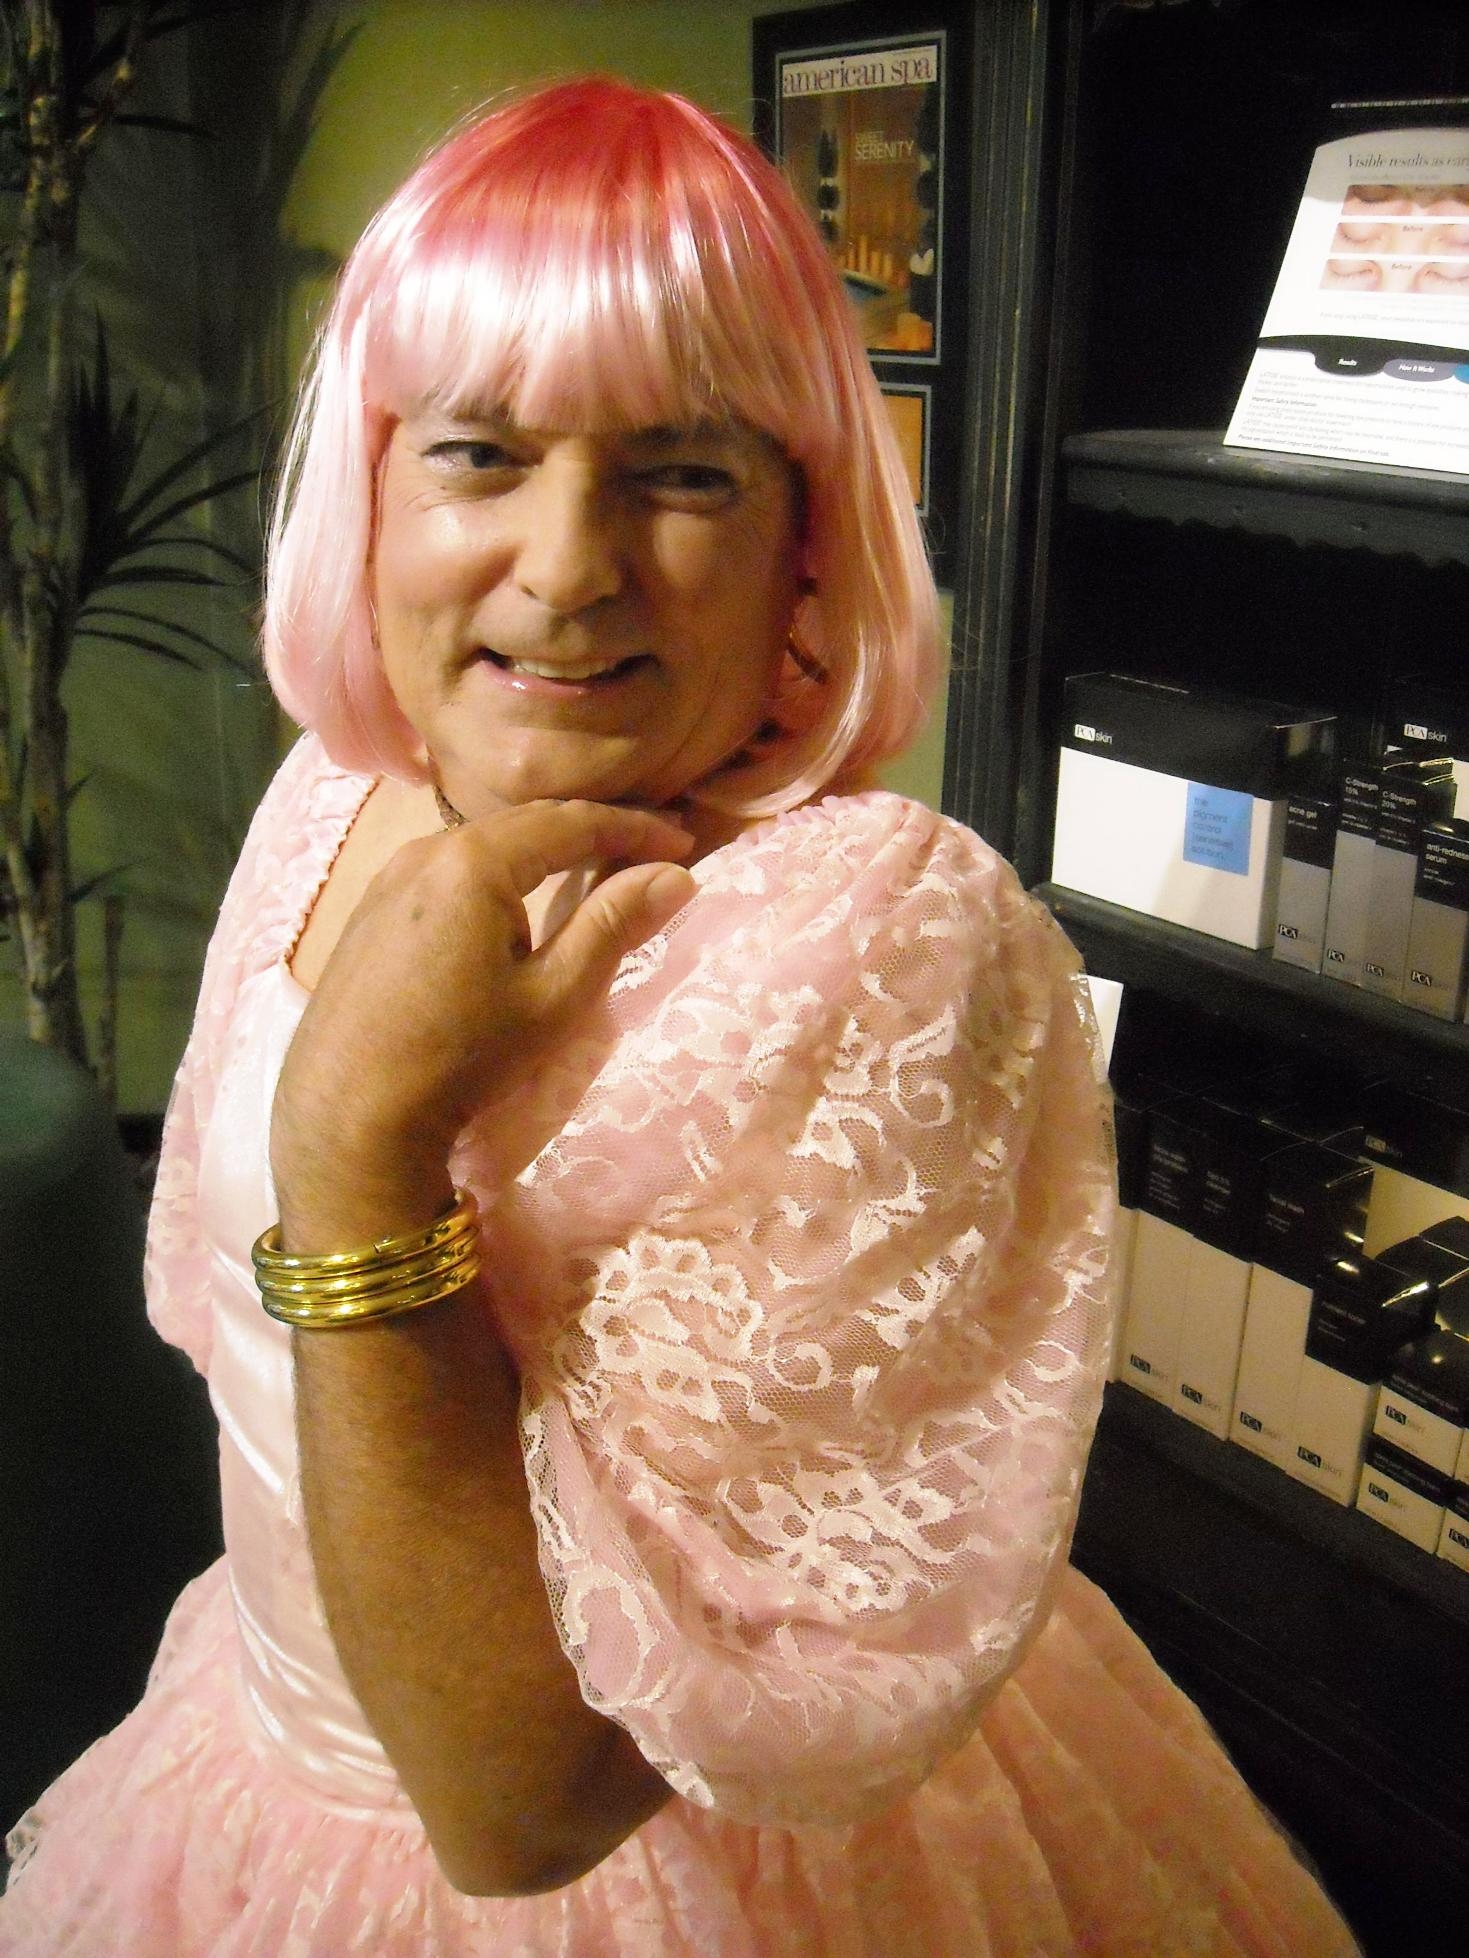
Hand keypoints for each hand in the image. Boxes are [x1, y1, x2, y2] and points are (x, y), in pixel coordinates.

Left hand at [270, 798, 694, 1245]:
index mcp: (473, 861)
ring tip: (590, 874)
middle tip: (649, 849)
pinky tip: (517, 907)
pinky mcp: (371, 910)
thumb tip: (677, 876)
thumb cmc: (461, 1058)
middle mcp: (425, 850)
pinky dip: (497, 875)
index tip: (684, 840)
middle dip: (590, 832)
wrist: (347, 1115)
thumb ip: (612, 926)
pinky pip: (449, 870)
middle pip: (525, 823)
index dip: (633, 828)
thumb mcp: (553, 997)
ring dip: (541, 853)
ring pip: (484, 845)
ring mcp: (389, 877)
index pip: (571, 822)